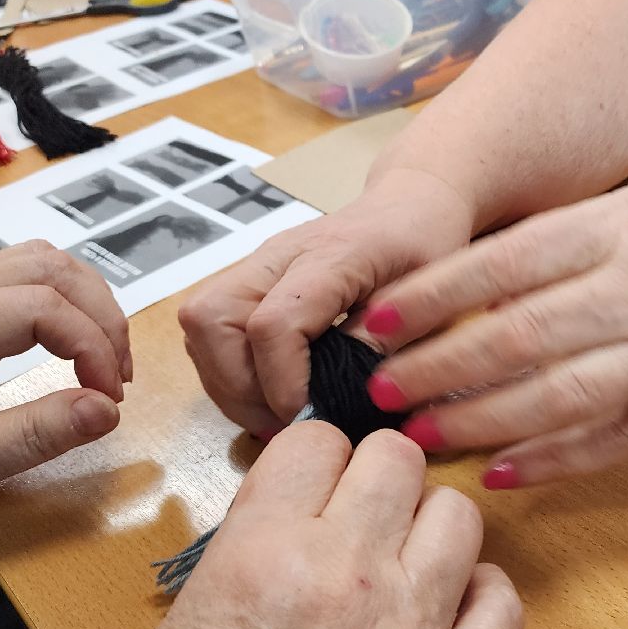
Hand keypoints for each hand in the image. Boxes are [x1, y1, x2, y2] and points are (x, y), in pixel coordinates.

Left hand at [0, 241, 131, 540]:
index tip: (111, 400)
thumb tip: (107, 410)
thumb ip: (34, 437)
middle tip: (118, 380)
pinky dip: (68, 307)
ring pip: (39, 263)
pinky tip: (79, 348)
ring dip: (88, 303)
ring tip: (107, 361)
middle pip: (45, 266)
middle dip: (99, 316)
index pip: (38, 306)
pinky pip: (26, 283)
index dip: (91, 344)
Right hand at [66, 423, 523, 628]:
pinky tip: (444, 614)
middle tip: (358, 514)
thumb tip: (283, 533)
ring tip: (401, 561)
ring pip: (458, 515)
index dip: (311, 461)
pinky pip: (503, 605)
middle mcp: (345, 580)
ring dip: (428, 528)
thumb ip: (240, 563)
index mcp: (261, 556)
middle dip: (374, 477)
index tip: (310, 484)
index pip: (317, 442)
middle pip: (396, 460)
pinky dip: (480, 596)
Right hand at [179, 167, 474, 437]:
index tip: (309, 416)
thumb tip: (340, 398)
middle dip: (237, 387)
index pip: (273, 323)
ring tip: (273, 414)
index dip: (282, 383)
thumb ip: (383, 346)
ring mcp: (256, 264)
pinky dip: (227, 370)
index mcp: (331, 255)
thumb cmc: (425, 248)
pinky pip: (209, 328)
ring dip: (226, 383)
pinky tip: (267, 393)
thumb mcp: (428, 300)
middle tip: (282, 423)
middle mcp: (279, 254)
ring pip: (200, 325)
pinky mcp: (248, 279)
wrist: (410, 205)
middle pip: (212, 320)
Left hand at [357, 170, 627, 487]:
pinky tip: (501, 471)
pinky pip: (614, 444)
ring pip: (557, 398)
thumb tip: (478, 276)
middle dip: (437, 367)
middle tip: (378, 389)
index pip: (506, 263)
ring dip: (479, 421)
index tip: (377, 318)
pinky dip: (554, 462)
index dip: (432, 295)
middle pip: (518, 337)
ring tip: (420, 433)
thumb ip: (573, 236)